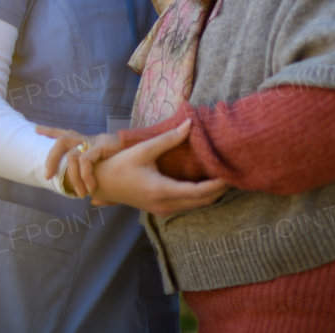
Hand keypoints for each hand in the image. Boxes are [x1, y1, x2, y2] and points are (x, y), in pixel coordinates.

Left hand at [35, 125, 123, 197]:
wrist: (148, 153)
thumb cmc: (129, 165)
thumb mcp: (111, 176)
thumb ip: (103, 187)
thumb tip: (94, 202)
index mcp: (88, 143)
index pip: (65, 133)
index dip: (50, 131)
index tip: (36, 128)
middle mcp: (89, 139)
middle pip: (62, 140)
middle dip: (51, 157)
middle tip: (47, 176)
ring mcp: (97, 141)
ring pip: (72, 152)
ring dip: (70, 175)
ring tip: (76, 192)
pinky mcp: (105, 145)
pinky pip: (87, 160)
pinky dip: (85, 175)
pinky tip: (90, 187)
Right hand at [86, 120, 228, 217]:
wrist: (101, 184)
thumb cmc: (119, 165)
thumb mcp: (143, 150)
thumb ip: (168, 139)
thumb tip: (190, 124)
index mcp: (161, 190)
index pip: (198, 192)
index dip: (217, 184)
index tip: (230, 172)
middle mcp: (165, 205)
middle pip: (202, 202)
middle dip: (220, 190)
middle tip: (233, 173)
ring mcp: (163, 210)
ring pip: (196, 206)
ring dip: (212, 194)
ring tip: (224, 176)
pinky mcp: (161, 209)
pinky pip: (188, 206)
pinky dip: (201, 197)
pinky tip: (207, 183)